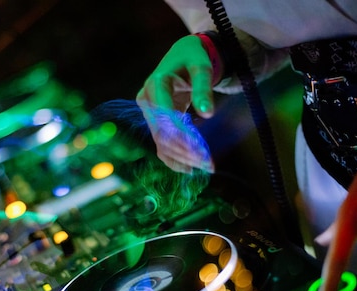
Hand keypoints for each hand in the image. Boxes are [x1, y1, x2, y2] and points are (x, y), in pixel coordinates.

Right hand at [136, 35, 216, 172]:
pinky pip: (161, 144)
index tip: (202, 151)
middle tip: (209, 163)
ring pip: (161, 142)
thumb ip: (203, 89)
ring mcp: (149, 113)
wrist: (184, 56)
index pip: (166, 117)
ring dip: (182, 158)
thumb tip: (208, 115)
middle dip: (185, 151)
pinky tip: (190, 168)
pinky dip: (175, 158)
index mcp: (155, 85)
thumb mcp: (201, 68)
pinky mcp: (155, 122)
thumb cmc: (194, 59)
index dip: (182, 136)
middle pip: (163, 134)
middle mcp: (147, 100)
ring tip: (205, 166)